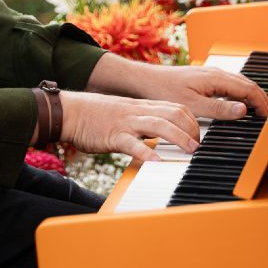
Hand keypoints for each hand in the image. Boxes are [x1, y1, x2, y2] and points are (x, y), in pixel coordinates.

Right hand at [57, 91, 200, 164]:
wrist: (69, 111)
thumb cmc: (95, 115)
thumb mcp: (124, 112)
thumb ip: (142, 120)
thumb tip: (160, 132)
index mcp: (142, 106)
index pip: (176, 108)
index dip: (192, 122)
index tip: (197, 137)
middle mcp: (138, 111)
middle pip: (174, 113)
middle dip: (191, 130)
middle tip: (198, 147)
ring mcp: (126, 122)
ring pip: (159, 124)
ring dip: (178, 138)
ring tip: (190, 151)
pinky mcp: (113, 135)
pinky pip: (133, 144)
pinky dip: (147, 153)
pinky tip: (157, 162)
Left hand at [86, 54, 267, 120]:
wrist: (145, 80)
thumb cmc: (165, 90)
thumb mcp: (193, 105)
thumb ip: (219, 109)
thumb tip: (243, 110)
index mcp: (216, 78)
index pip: (249, 89)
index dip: (262, 103)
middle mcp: (216, 73)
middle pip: (248, 84)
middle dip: (261, 99)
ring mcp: (211, 74)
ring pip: (239, 83)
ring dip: (252, 95)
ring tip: (259, 110)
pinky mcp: (204, 78)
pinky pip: (230, 84)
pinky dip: (241, 93)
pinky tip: (238, 103)